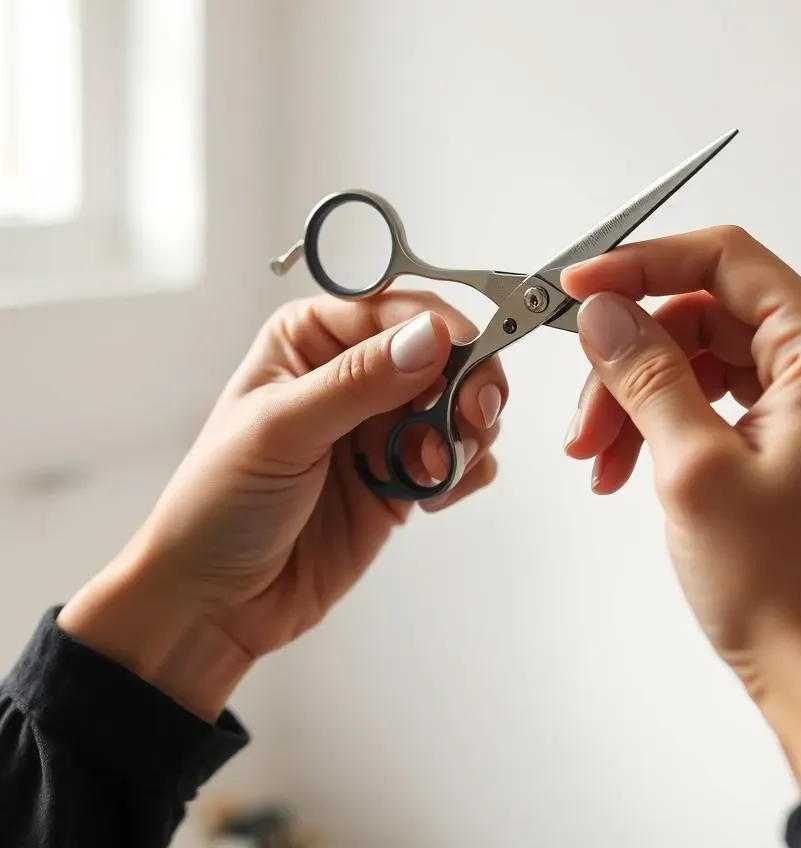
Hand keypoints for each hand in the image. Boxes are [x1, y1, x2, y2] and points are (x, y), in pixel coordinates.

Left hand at [59, 293, 505, 720]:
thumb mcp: (282, 431)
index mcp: (312, 338)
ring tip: (433, 471)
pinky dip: (465, 471)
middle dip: (468, 384)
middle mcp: (352, 373)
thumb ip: (359, 382)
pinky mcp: (401, 475)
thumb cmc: (217, 505)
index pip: (398, 310)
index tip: (469, 361)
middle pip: (443, 353)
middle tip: (473, 419)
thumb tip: (430, 337)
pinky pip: (460, 457)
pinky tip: (433, 496)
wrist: (214, 603)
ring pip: (460, 404)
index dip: (443, 330)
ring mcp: (380, 426)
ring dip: (466, 434)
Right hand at [561, 226, 800, 792]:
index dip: (641, 265)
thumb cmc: (792, 593)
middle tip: (584, 417)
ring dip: (643, 400)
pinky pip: (726, 401)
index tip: (581, 289)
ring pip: (709, 361)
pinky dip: (672, 424)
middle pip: (708, 316)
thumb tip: (605, 312)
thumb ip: (644, 373)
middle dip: (631, 361)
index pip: (725, 259)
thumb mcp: (694, 468)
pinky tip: (631, 468)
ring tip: (600, 460)